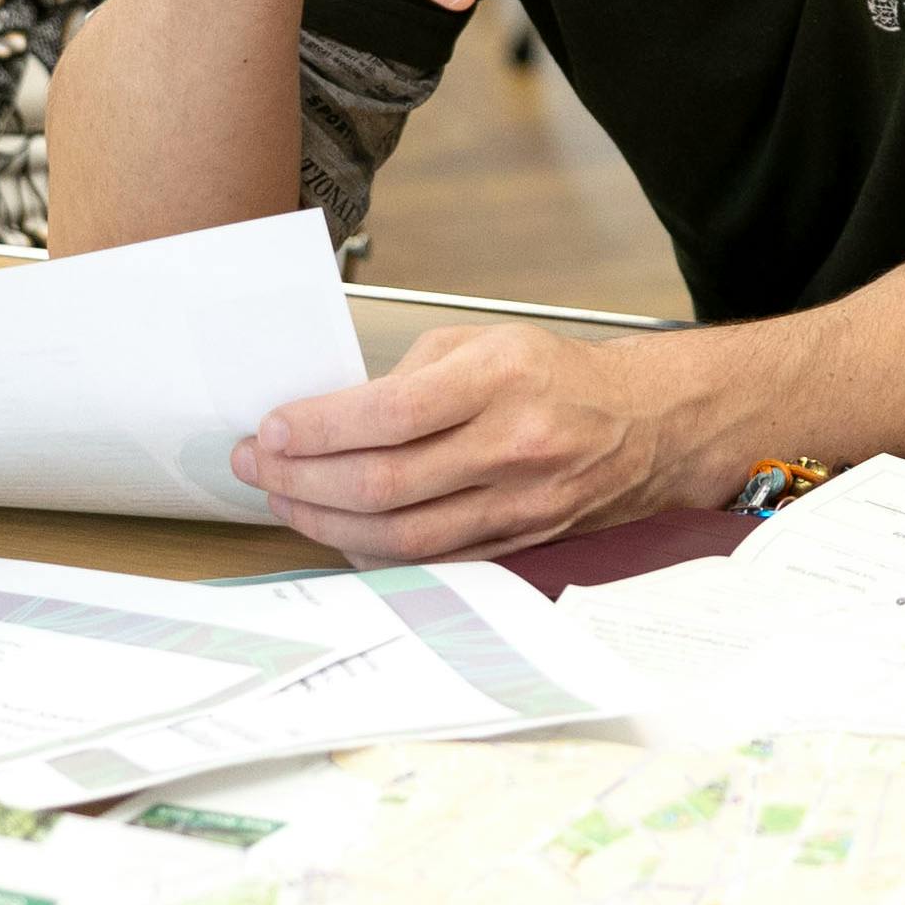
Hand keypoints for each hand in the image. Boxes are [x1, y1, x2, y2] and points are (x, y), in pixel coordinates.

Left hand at [237, 322, 698, 557]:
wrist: (645, 425)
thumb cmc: (556, 376)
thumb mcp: (482, 343)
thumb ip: (408, 378)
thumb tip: (330, 419)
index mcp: (499, 379)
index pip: (390, 414)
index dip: (320, 429)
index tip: (274, 430)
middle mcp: (513, 445)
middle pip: (385, 483)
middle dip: (304, 480)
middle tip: (259, 467)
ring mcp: (519, 504)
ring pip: (403, 535)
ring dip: (327, 522)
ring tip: (285, 500)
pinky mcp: (519, 544)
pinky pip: (431, 561)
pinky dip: (373, 552)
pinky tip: (338, 531)